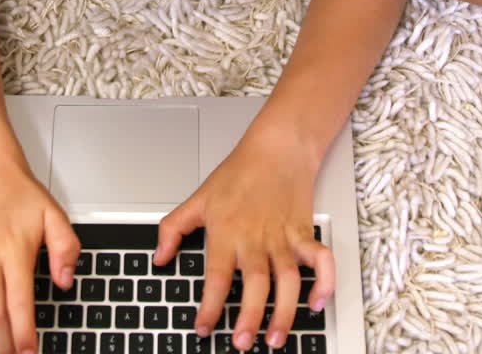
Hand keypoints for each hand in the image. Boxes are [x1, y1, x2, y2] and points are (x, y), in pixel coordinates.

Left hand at [155, 125, 333, 351]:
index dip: (209, 307)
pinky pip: (319, 260)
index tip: (203, 328)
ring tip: (276, 339)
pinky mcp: (304, 232)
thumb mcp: (197, 199)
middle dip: (250, 317)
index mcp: (227, 232)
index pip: (215, 277)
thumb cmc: (239, 172)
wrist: (277, 148)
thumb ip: (173, 229)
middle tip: (243, 343)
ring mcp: (283, 237)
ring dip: (285, 312)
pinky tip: (317, 303)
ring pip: (287, 281)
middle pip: (255, 284)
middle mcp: (256, 238)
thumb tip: (159, 258)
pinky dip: (323, 281)